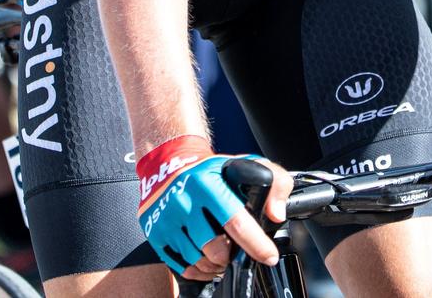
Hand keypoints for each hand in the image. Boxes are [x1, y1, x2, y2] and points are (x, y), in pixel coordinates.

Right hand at [136, 135, 290, 280]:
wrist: (169, 162)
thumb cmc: (212, 169)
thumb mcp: (247, 163)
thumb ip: (274, 182)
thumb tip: (276, 214)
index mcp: (208, 184)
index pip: (236, 221)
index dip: (255, 244)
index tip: (269, 257)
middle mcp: (184, 201)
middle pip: (214, 248)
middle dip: (230, 256)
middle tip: (235, 252)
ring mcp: (166, 219)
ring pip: (197, 260)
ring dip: (214, 265)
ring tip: (220, 256)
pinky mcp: (154, 233)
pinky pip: (180, 266)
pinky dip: (197, 270)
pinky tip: (205, 260)